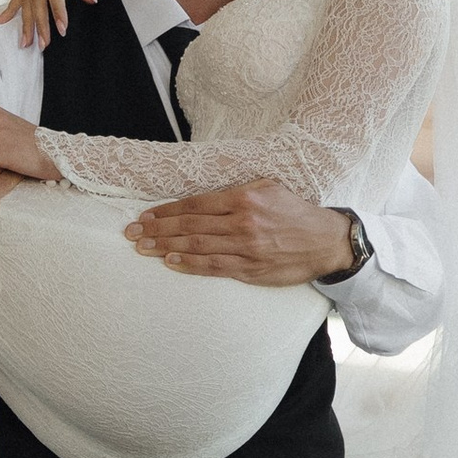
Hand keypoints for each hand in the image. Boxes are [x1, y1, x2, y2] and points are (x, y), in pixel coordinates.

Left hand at [124, 182, 358, 286]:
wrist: (325, 241)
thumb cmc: (295, 212)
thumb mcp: (269, 187)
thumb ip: (236, 191)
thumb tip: (202, 198)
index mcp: (245, 198)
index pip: (196, 205)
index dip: (167, 211)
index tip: (145, 215)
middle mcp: (243, 223)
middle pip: (190, 226)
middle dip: (156, 230)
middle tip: (131, 233)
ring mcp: (246, 248)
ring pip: (197, 247)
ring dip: (165, 248)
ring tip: (142, 248)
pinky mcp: (250, 270)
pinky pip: (213, 267)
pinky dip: (189, 265)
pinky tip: (170, 262)